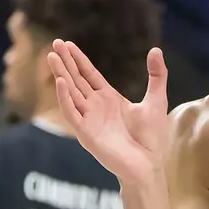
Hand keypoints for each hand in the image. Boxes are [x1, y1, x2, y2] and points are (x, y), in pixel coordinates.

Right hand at [48, 40, 169, 189]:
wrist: (147, 165)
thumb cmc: (150, 138)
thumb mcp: (156, 100)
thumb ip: (157, 75)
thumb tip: (156, 50)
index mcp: (108, 98)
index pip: (88, 74)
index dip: (78, 59)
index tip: (67, 44)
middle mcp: (95, 107)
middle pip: (76, 79)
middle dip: (65, 62)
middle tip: (54, 43)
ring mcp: (89, 119)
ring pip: (70, 92)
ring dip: (60, 74)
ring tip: (51, 56)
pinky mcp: (85, 133)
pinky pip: (71, 113)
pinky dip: (65, 98)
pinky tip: (61, 82)